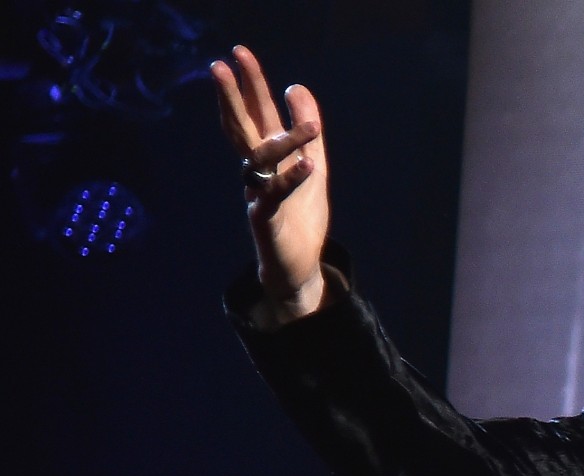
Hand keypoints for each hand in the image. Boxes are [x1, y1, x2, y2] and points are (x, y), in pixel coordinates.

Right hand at [210, 45, 329, 323]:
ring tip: (310, 126)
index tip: (238, 53)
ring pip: (262, 161)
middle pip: (241, 129)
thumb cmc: (299, 214)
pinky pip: (277, 196)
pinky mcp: (267, 219)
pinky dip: (293, 180)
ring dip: (283, 141)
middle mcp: (256, 171)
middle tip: (220, 65)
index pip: (254, 114)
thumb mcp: (311, 164)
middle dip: (233, 98)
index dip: (248, 85)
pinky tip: (309, 165)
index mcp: (266, 157)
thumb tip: (297, 86)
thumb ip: (306, 130)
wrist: (295, 263)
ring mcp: (258, 193)